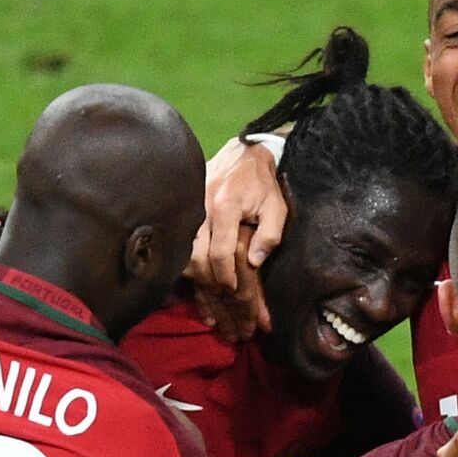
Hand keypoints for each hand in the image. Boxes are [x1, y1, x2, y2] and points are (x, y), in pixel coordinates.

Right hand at [186, 138, 287, 339]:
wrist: (242, 154)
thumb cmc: (262, 183)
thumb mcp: (276, 206)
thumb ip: (269, 235)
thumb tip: (254, 262)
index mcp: (225, 206)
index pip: (219, 250)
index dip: (225, 276)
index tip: (232, 292)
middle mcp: (201, 209)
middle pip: (196, 257)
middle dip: (209, 284)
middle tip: (222, 302)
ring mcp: (190, 211)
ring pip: (184, 254)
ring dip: (196, 280)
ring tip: (211, 303)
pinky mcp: (186, 214)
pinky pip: (181, 246)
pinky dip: (187, 268)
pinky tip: (196, 287)